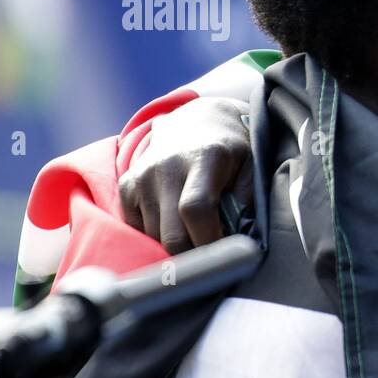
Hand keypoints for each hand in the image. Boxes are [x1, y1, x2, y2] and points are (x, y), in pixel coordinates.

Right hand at [119, 97, 254, 253]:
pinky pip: (138, 228)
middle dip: (194, 255)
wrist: (197, 122)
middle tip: (213, 256)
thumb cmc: (231, 151)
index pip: (196, 208)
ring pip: (154, 236)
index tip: (224, 256)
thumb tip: (239, 240)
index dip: (209, 239)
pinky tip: (176, 221)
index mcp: (204, 158)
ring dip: (177, 245)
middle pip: (171, 233)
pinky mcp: (126, 185)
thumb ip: (247, 201)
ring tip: (197, 232)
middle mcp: (166, 166)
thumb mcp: (251, 167)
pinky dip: (157, 235)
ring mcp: (142, 176)